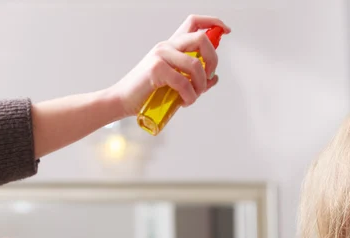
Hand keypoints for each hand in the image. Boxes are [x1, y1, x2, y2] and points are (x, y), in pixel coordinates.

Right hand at [110, 15, 230, 116]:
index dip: (213, 22)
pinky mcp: (156, 69)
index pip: (194, 22)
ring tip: (193, 97)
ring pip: (196, 65)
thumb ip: (195, 78)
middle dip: (213, 60)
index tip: (226, 30)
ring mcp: (161, 55)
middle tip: (208, 78)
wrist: (124, 101)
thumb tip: (214, 78)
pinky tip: (184, 102)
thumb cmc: (149, 92)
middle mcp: (167, 46)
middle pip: (202, 39)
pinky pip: (184, 82)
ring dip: (200, 86)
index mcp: (172, 46)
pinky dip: (190, 96)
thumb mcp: (176, 83)